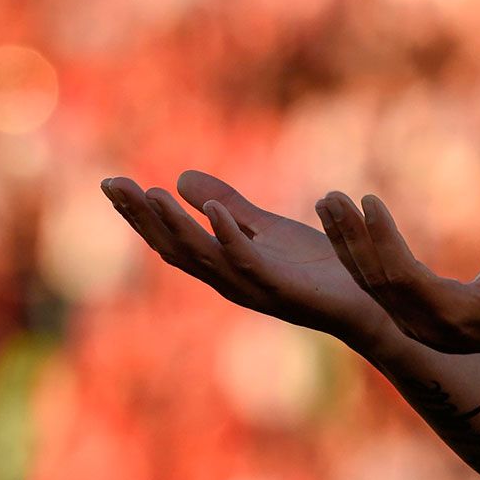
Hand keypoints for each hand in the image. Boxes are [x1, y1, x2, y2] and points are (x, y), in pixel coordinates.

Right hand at [101, 170, 395, 345]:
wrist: (367, 301)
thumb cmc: (318, 270)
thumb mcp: (267, 228)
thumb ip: (227, 206)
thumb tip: (178, 178)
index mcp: (223, 264)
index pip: (171, 237)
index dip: (140, 214)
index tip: (112, 183)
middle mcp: (229, 280)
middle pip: (174, 247)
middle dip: (142, 218)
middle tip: (113, 184)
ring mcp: (252, 286)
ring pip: (203, 256)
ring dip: (176, 225)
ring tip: (151, 194)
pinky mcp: (281, 287)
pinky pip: (248, 260)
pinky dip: (229, 235)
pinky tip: (216, 210)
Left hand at [315, 190, 479, 361]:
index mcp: (449, 315)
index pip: (404, 276)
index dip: (385, 240)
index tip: (368, 200)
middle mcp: (420, 323)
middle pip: (376, 278)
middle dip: (351, 236)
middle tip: (330, 197)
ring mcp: (408, 324)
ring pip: (366, 282)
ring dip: (344, 242)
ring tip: (326, 204)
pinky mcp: (402, 318)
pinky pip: (370, 285)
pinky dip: (354, 254)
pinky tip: (341, 228)